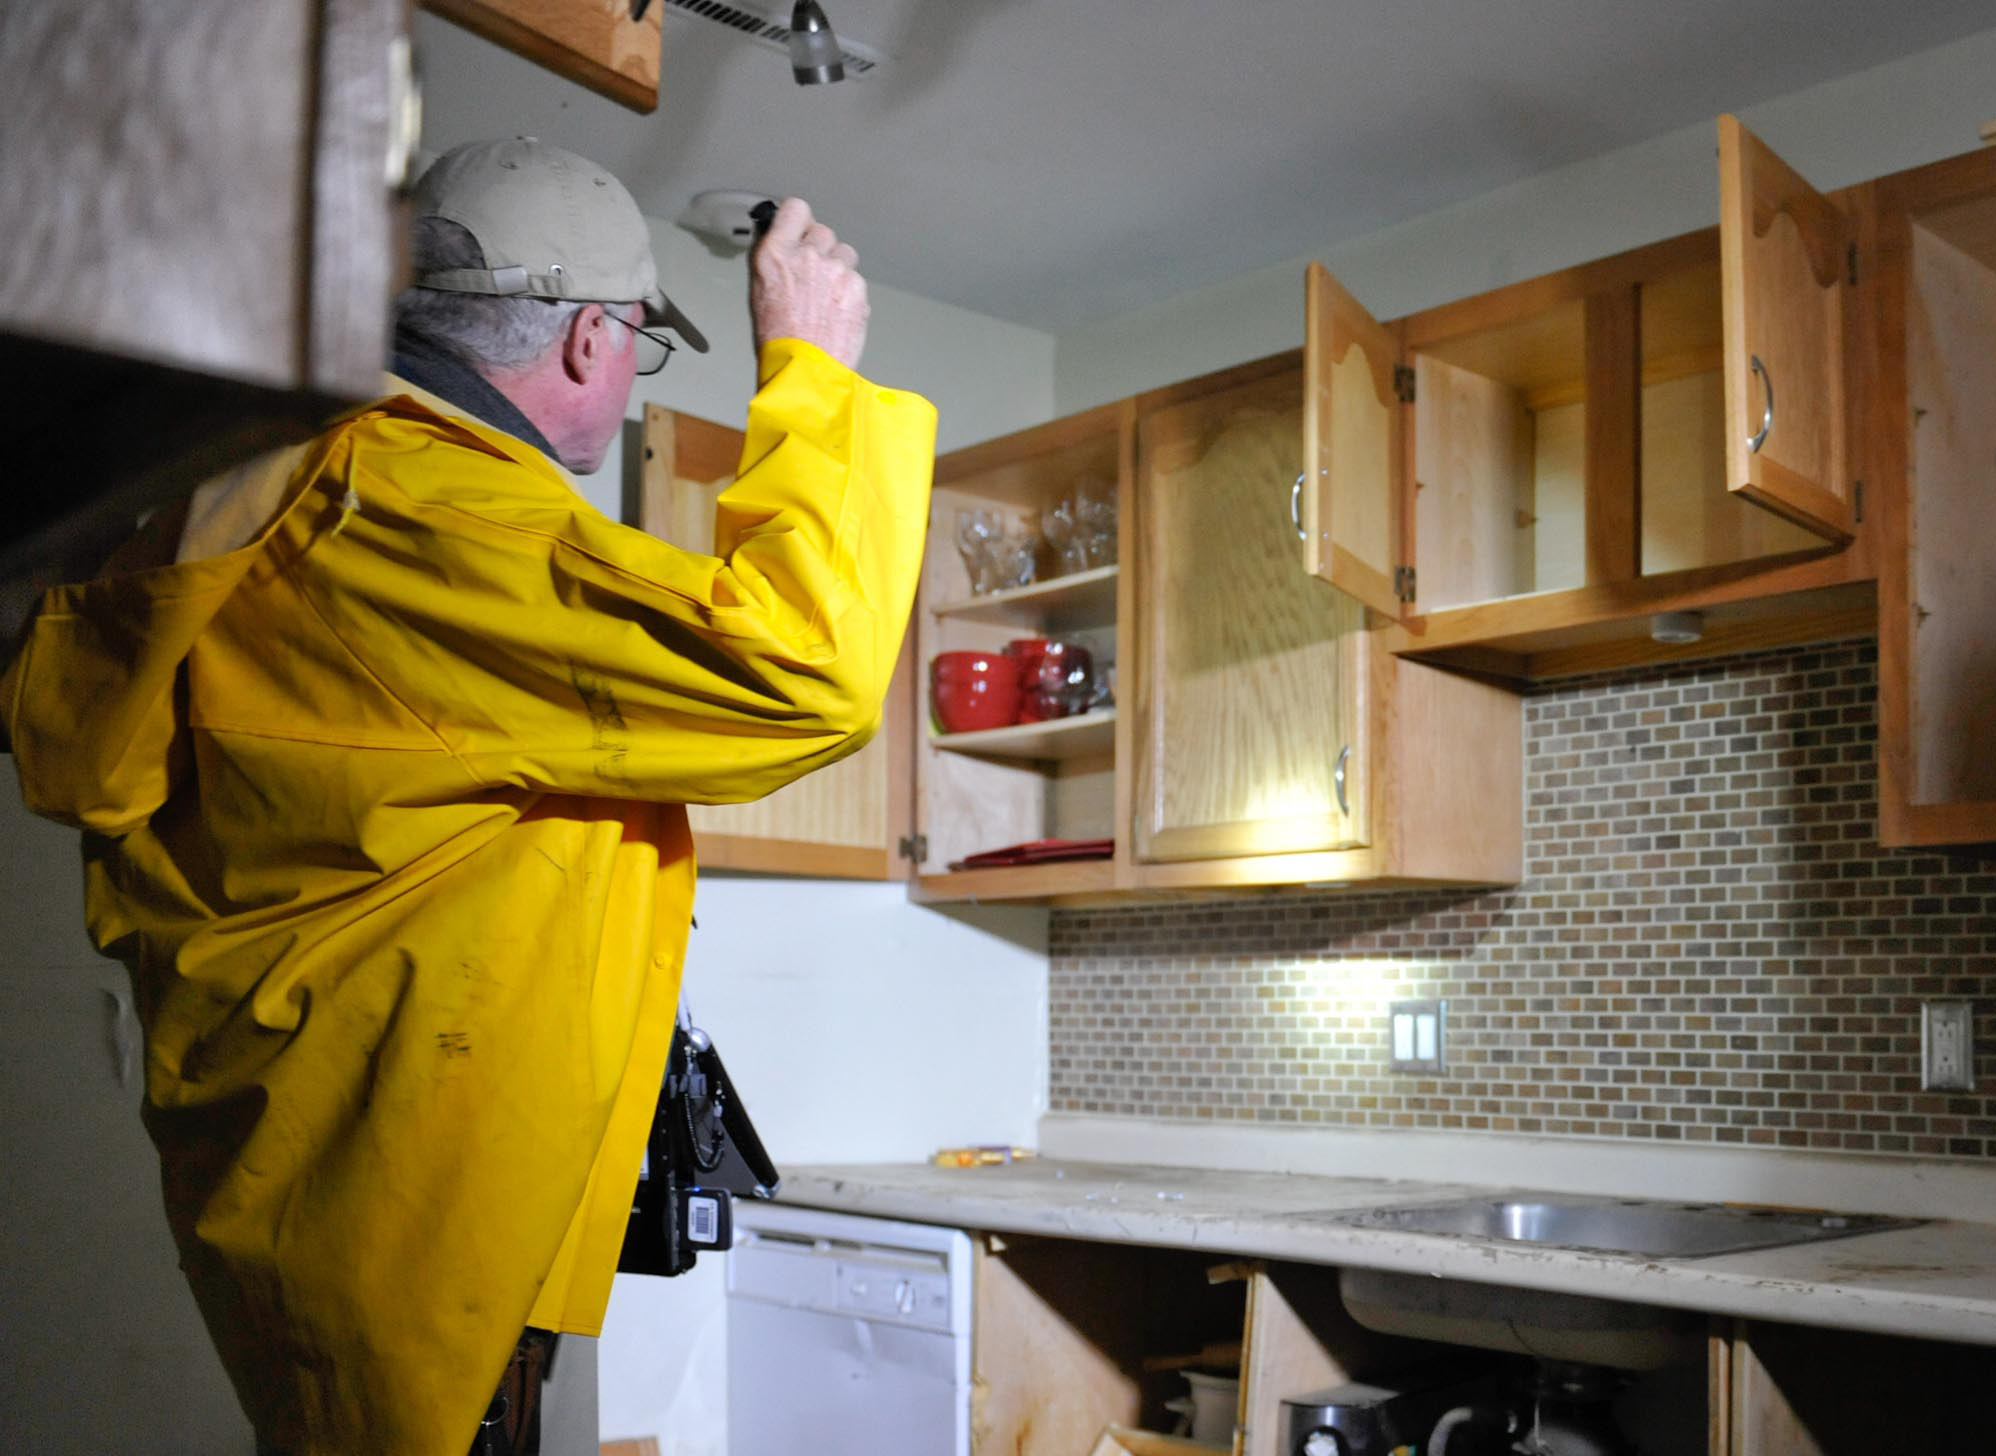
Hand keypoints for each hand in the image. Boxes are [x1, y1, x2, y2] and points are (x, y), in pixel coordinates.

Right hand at [749, 197, 868, 371]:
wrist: (804, 372)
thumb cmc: (778, 338)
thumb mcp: (758, 290)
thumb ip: (773, 257)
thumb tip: (778, 236)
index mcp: (775, 253)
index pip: (796, 209)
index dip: (800, 221)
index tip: (800, 231)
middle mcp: (807, 255)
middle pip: (822, 232)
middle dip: (820, 250)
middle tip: (812, 277)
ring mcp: (836, 270)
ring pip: (844, 254)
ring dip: (837, 269)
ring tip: (825, 298)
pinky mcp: (857, 288)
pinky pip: (855, 279)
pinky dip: (849, 292)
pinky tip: (836, 313)